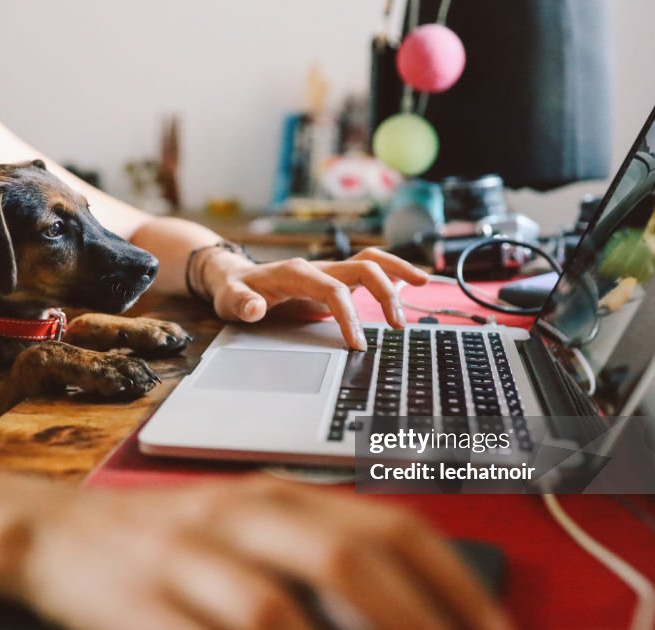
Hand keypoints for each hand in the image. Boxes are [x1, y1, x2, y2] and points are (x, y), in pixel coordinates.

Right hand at [14, 477, 516, 629]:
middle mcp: (242, 515)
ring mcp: (190, 559)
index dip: (451, 582)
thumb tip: (409, 617)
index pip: (388, 525)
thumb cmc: (171, 538)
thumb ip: (318, 552)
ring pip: (279, 613)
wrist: (56, 535)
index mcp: (281, 493)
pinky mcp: (145, 608)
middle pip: (345, 563)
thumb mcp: (249, 525)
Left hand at [202, 248, 428, 350]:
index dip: (349, 316)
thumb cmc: (235, 291)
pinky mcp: (335, 279)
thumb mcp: (230, 300)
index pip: (333, 289)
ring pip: (372, 260)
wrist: (235, 278)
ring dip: (398, 271)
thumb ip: (242, 304)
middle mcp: (319, 266)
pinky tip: (412, 281)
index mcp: (297, 272)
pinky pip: (368, 269)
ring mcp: (329, 271)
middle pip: (363, 266)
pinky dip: (392, 272)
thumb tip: (254, 308)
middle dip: (385, 292)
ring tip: (425, 284)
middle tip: (398, 326)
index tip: (358, 345)